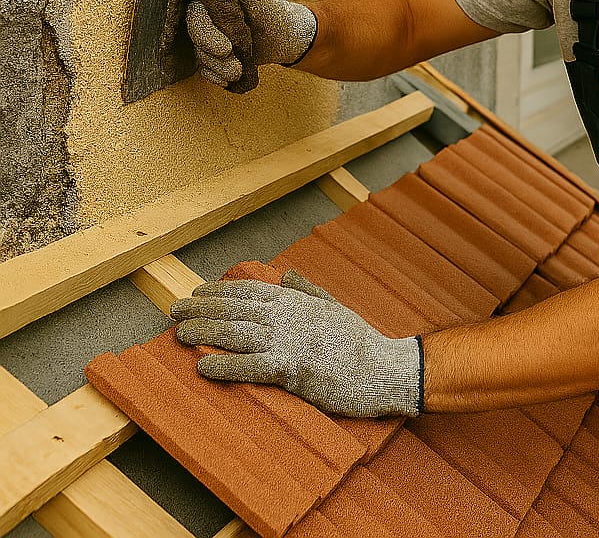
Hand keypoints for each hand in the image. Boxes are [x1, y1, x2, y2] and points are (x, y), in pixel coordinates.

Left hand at [170, 270, 422, 417]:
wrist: (381, 368)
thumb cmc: (358, 340)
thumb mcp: (334, 306)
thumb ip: (308, 289)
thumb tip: (287, 273)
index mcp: (295, 301)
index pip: (248, 291)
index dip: (218, 290)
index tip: (195, 292)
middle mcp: (287, 316)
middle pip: (235, 309)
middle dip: (201, 309)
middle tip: (174, 311)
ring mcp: (288, 342)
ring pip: (236, 334)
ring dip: (204, 332)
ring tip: (179, 334)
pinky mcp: (292, 369)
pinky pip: (251, 366)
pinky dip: (225, 365)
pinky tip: (204, 365)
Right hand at [185, 0, 317, 87]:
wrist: (287, 36)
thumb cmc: (272, 8)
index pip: (191, 3)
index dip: (199, 20)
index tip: (215, 28)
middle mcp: (205, 13)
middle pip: (193, 28)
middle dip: (207, 42)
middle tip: (227, 51)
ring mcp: (208, 35)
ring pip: (199, 52)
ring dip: (216, 64)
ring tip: (237, 70)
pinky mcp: (212, 55)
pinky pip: (205, 68)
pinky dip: (215, 75)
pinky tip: (228, 79)